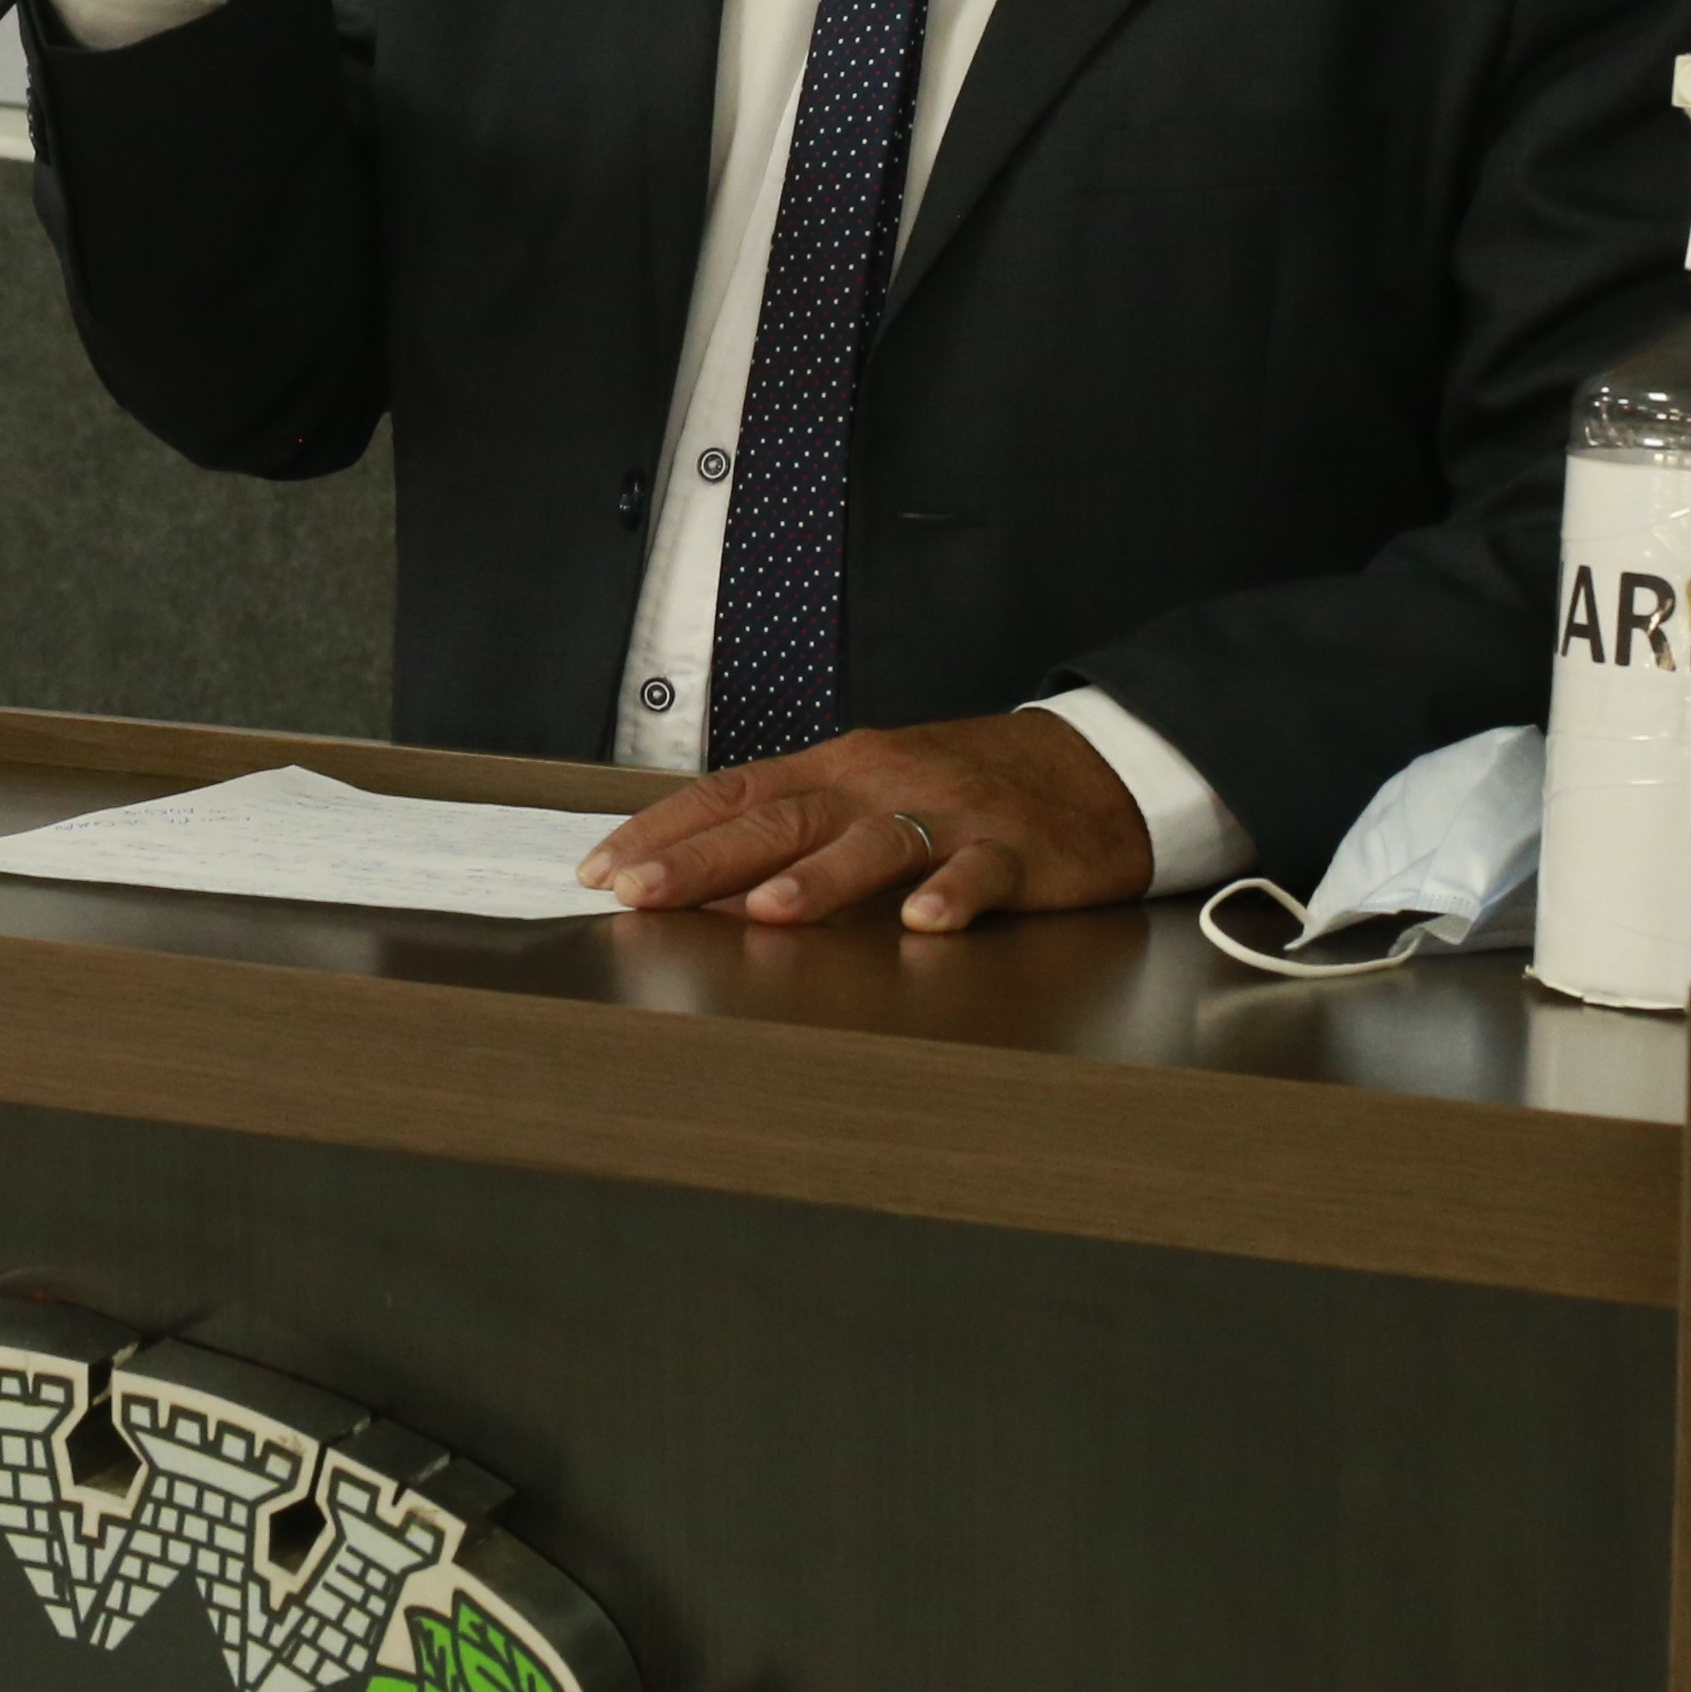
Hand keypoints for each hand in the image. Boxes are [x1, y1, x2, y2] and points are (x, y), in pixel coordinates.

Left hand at [577, 709, 1154, 933]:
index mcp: (838, 771)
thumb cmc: (966, 790)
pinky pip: (979, 873)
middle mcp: (881, 784)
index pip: (733, 792)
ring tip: (766, 912)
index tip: (601, 868)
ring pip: (874, 842)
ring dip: (818, 878)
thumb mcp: (872, 799)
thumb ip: (796, 839)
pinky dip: (952, 895)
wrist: (1089, 769)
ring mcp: (947, 815)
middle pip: (782, 817)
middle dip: (704, 858)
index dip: (664, 830)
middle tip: (641, 893)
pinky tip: (926, 923)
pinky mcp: (1013, 850)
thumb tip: (705, 896)